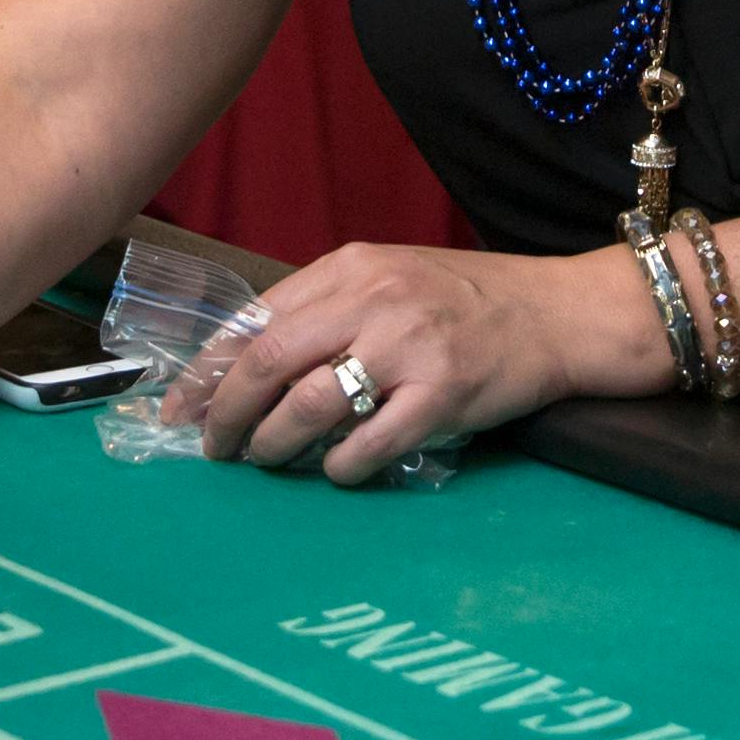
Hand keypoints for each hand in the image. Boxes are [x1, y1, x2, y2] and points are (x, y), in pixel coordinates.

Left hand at [161, 242, 659, 485]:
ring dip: (274, 445)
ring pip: (311, 405)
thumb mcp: (393, 279)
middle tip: (215, 449)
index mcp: (353, 267)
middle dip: (227, 413)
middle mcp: (376, 299)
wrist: (561, 313)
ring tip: (267, 462)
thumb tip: (248, 364)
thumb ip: (329, 308)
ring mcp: (411, 346)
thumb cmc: (471, 301)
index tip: (178, 409)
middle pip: (269, 361)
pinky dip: (342, 467)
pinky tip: (338, 471)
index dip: (207, 371)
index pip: (256, 319)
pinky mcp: (446, 393)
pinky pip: (371, 444)